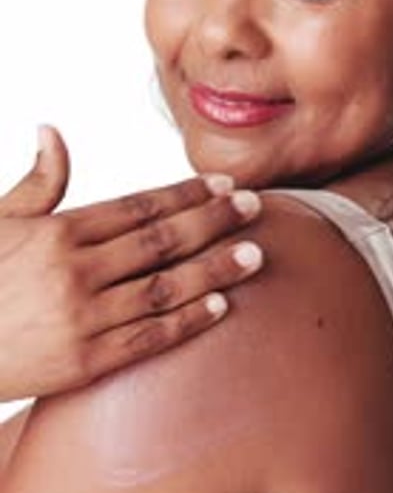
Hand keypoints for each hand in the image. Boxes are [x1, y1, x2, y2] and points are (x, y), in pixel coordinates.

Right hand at [0, 126, 263, 400]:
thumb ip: (37, 182)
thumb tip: (51, 131)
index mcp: (59, 231)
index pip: (139, 206)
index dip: (186, 194)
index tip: (222, 184)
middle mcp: (76, 270)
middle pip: (162, 240)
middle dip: (214, 220)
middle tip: (255, 206)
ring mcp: (83, 317)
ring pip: (165, 287)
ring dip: (215, 269)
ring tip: (254, 254)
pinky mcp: (84, 362)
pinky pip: (148, 338)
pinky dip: (187, 322)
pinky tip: (221, 307)